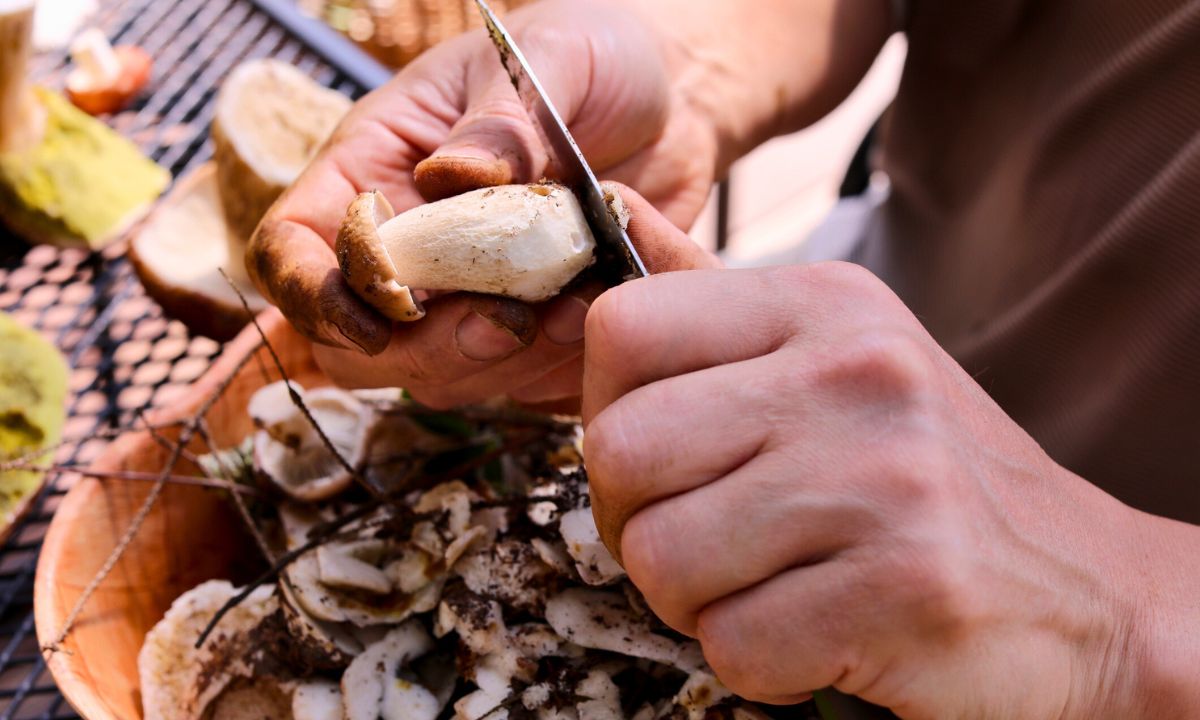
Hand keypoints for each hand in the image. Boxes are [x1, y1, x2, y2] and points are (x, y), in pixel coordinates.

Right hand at [247, 0, 718, 407]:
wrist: (669, 97)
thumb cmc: (586, 55)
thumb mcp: (549, 57)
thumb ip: (501, 119)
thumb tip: (448, 179)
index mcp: (373, 170)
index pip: (292, 251)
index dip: (314, 296)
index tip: (380, 318)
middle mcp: (405, 247)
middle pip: (354, 345)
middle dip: (420, 350)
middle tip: (503, 320)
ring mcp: (463, 298)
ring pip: (436, 376)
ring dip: (497, 361)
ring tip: (573, 308)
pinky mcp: (525, 331)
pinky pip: (517, 383)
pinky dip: (551, 367)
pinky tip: (595, 318)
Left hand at [582, 225, 1172, 716]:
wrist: (1088, 594)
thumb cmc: (929, 476)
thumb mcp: (835, 355)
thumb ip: (711, 298)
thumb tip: (614, 209)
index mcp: (825, 304)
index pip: (622, 329)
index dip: (604, 411)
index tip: (656, 456)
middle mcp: (855, 374)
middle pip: (619, 451)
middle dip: (634, 520)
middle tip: (701, 540)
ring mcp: (887, 480)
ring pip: (661, 559)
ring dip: (693, 599)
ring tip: (767, 584)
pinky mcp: (908, 588)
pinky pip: (734, 645)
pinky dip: (757, 661)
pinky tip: (816, 631)